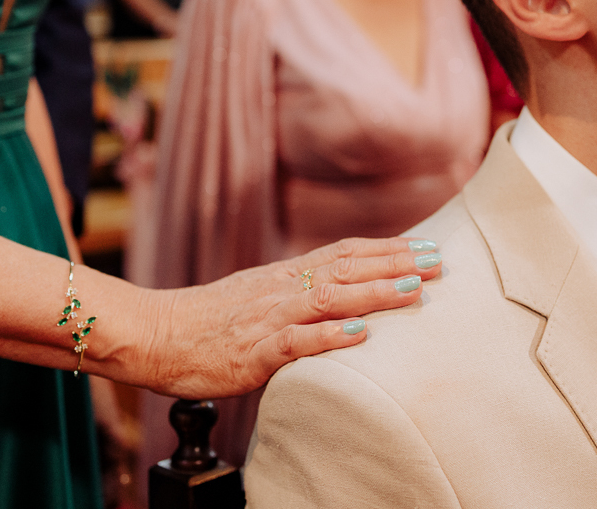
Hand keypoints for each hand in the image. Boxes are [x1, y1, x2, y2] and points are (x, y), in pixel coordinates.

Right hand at [130, 237, 441, 398]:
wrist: (156, 335)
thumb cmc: (207, 322)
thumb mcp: (257, 296)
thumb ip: (296, 294)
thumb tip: (338, 298)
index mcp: (285, 276)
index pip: (344, 252)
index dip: (388, 248)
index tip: (427, 245)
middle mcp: (283, 289)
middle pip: (346, 267)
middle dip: (395, 263)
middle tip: (440, 261)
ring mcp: (269, 317)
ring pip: (328, 298)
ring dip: (373, 292)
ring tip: (413, 290)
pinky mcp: (254, 351)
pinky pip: (296, 342)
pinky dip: (330, 337)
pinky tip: (360, 336)